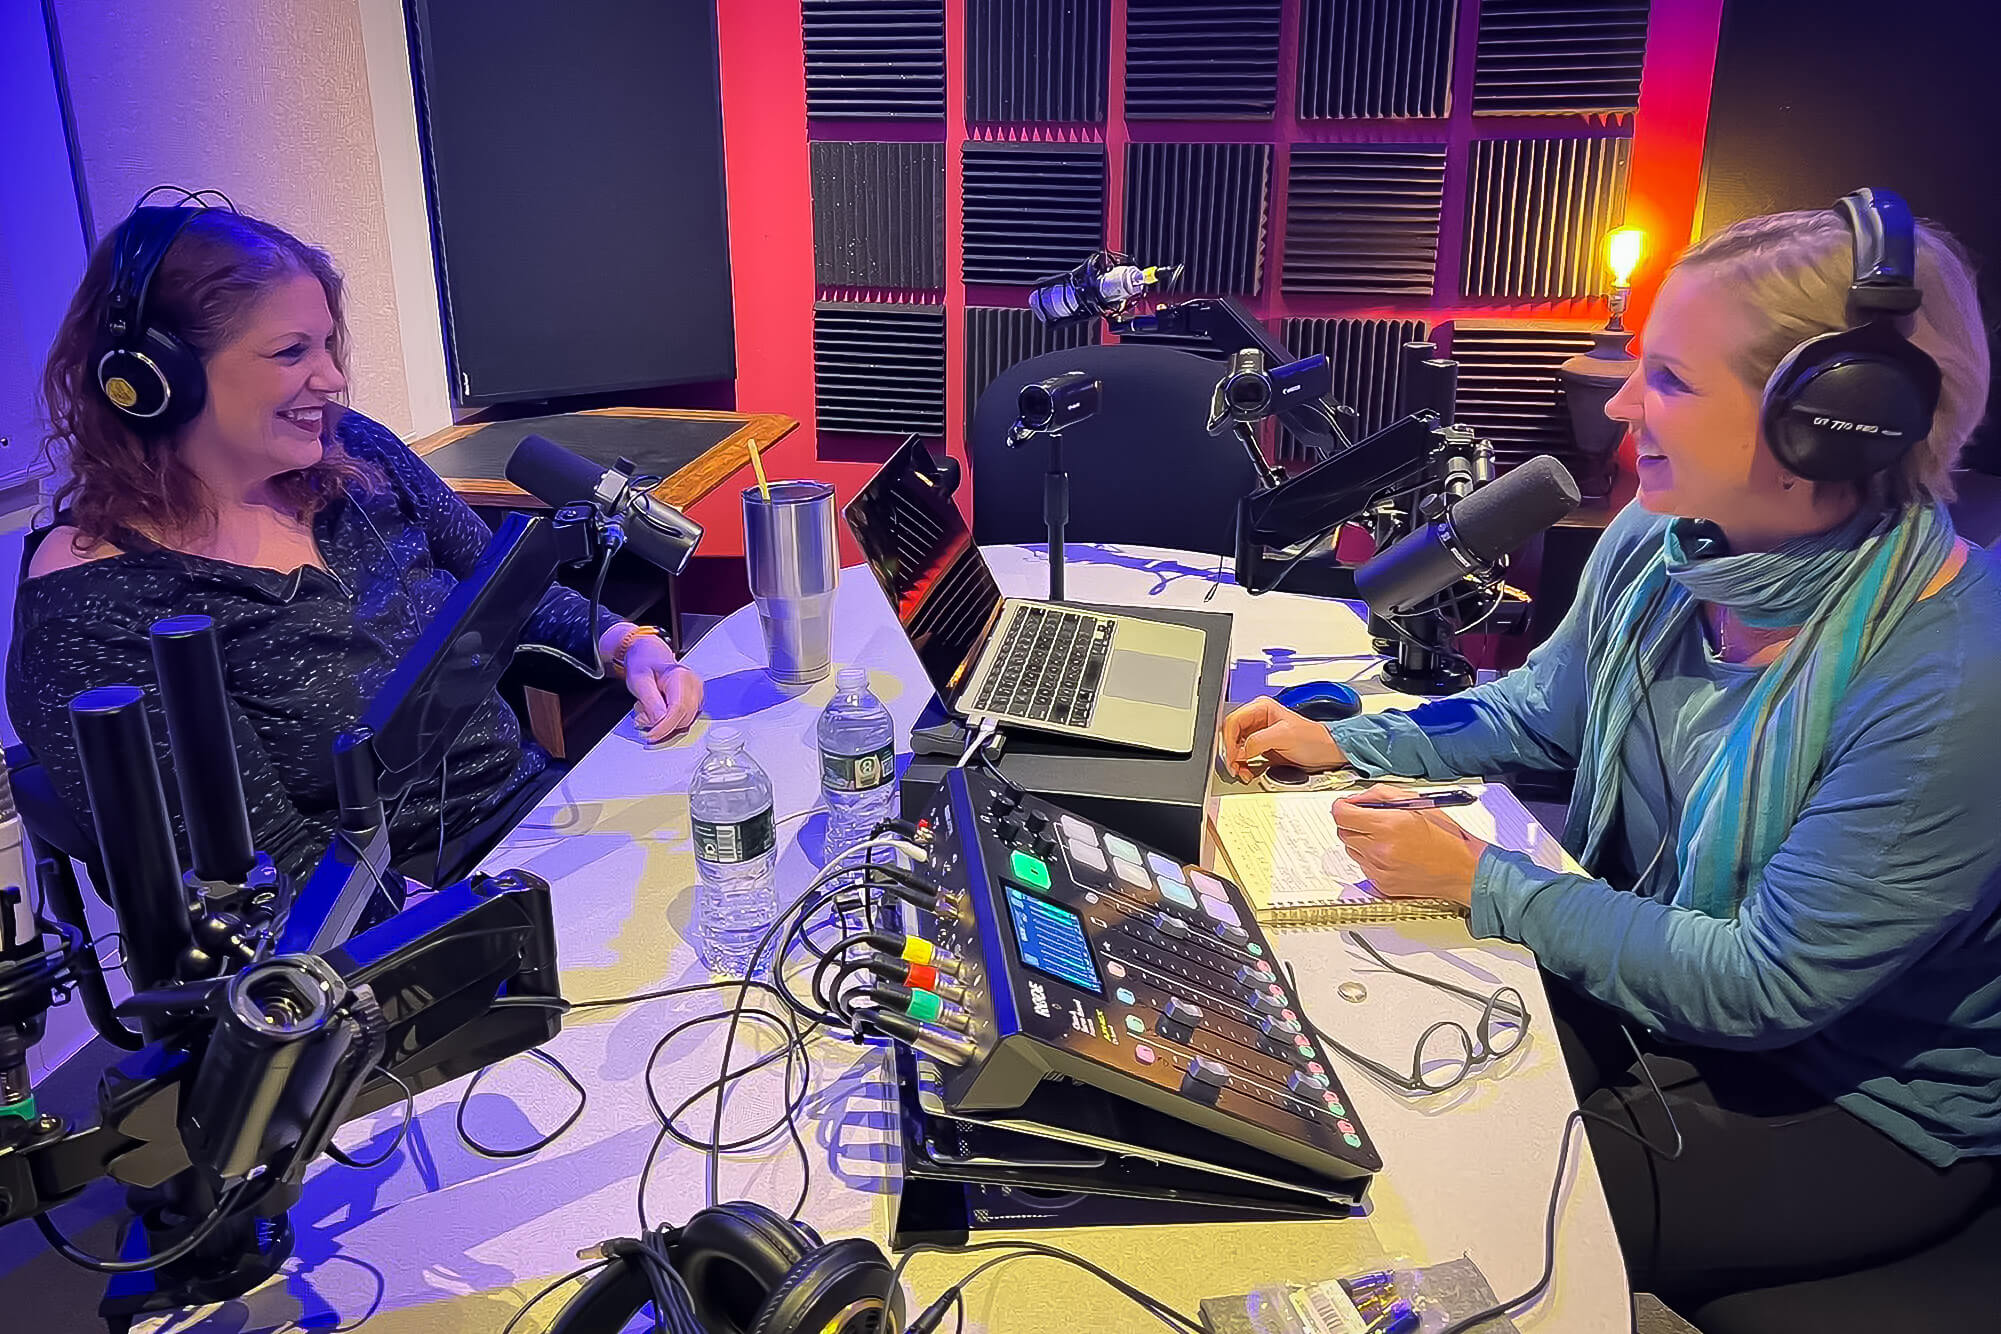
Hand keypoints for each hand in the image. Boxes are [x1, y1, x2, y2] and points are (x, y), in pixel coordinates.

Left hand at [619, 633, 702, 741]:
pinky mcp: (695, 700)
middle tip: (642, 717)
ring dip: (665, 724)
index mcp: (681, 676)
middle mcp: (693, 685)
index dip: (664, 727)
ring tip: (648, 710)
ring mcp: (697, 693)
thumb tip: (659, 721)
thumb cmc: (643, 663)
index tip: (650, 736)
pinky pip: (685, 719)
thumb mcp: (638, 680)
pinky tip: (658, 711)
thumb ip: (650, 701)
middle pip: (683, 718)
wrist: (648, 654)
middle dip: (662, 725)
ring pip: (685, 721)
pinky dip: (670, 722)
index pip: (678, 709)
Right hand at [1219, 696, 1347, 781]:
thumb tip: (1241, 750)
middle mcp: (1257, 719)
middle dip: (1230, 752)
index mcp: (1261, 708)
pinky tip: (1247, 771)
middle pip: (1230, 735)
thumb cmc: (1314, 739)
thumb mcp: (1285, 736)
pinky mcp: (1261, 748)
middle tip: (1235, 766)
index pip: (1233, 721)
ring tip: (1242, 771)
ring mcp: (1259, 734)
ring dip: (1235, 761)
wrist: (1327, 753)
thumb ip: (1259, 740)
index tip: (1233, 756)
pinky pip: (1243, 756)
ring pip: (1235, 747)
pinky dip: (1242, 766)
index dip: (1229, 740)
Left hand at [1330, 784, 1488, 910]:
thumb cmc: (1447, 838)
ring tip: (1388, 838)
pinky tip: (1393, 854)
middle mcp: (1379, 850)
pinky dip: (1372, 858)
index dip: (1343, 806)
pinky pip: (1363, 867)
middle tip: (1372, 819)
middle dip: (1353, 822)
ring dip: (1362, 841)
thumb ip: (1381, 796)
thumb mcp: (1417, 803)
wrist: (1464, 871)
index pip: (1341, 814)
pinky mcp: (1382, 885)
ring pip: (1352, 850)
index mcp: (1388, 826)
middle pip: (1343, 832)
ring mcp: (1379, 870)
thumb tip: (1358, 798)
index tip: (1348, 805)